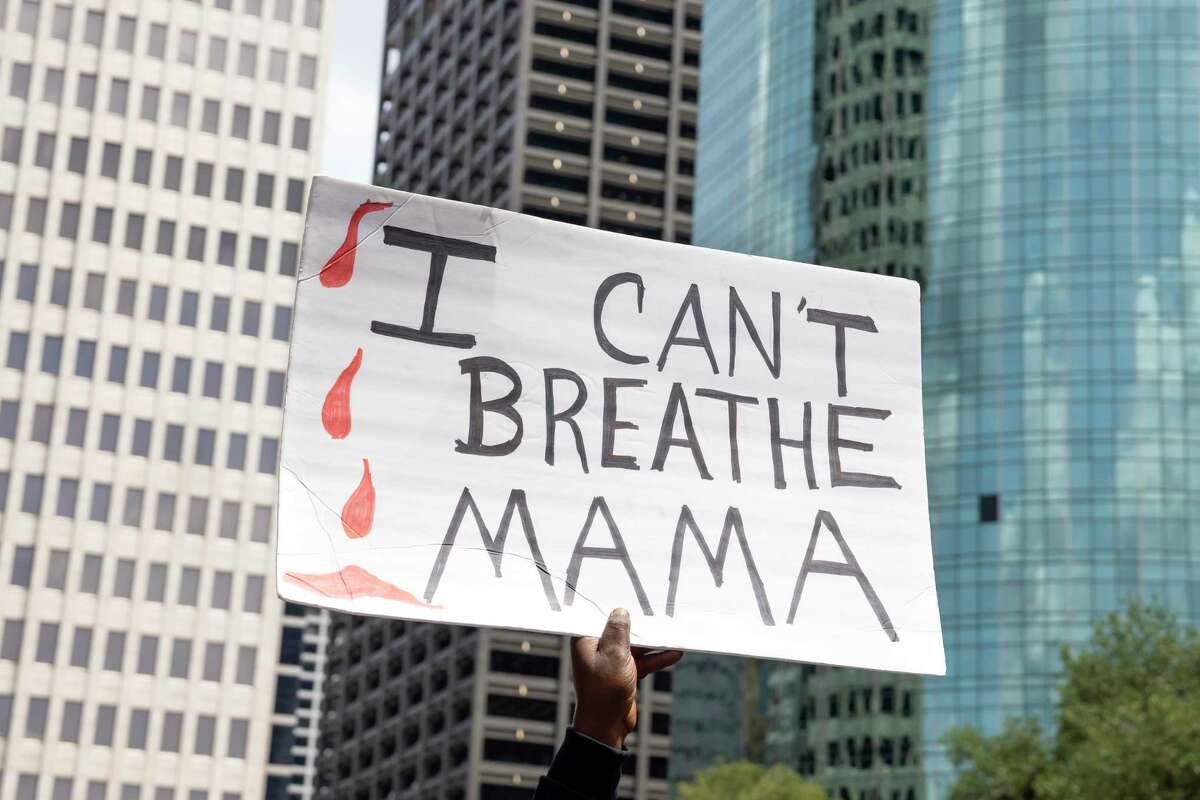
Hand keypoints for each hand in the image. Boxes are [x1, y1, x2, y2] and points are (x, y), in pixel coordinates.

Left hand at [570, 608, 682, 747]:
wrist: (607, 726)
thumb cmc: (604, 690)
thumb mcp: (614, 654)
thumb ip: (618, 630)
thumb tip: (621, 611)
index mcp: (586, 640)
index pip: (600, 614)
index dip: (615, 603)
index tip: (631, 590)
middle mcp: (597, 647)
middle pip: (621, 628)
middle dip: (640, 621)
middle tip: (658, 607)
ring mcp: (612, 660)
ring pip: (635, 644)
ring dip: (653, 641)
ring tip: (673, 630)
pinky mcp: (624, 673)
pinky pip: (642, 660)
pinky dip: (657, 657)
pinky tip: (675, 653)